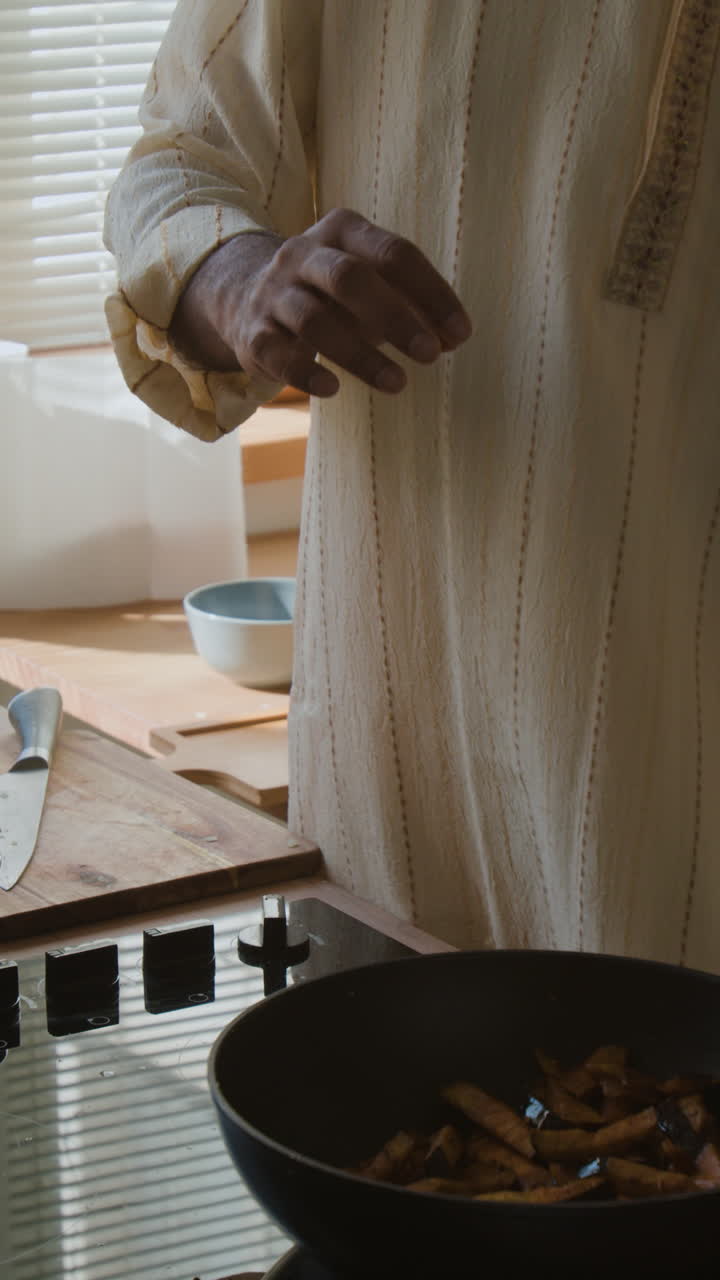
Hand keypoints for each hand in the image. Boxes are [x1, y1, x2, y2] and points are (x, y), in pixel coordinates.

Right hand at [175, 208, 471, 395]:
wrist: (244, 295)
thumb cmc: (328, 293)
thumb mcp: (369, 284)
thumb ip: (411, 305)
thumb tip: (453, 338)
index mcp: (342, 232)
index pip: (393, 253)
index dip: (431, 292)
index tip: (461, 333)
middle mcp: (303, 255)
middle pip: (350, 279)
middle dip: (396, 317)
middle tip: (431, 355)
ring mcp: (273, 293)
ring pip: (315, 321)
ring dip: (360, 355)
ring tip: (397, 384)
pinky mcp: (252, 333)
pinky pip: (278, 354)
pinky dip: (306, 373)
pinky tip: (333, 389)